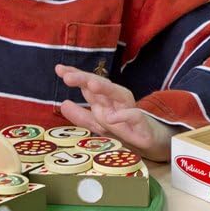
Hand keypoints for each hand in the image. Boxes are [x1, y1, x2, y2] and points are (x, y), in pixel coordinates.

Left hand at [55, 64, 172, 160]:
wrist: (150, 141)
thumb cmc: (124, 129)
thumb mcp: (99, 124)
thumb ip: (81, 116)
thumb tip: (63, 103)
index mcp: (105, 100)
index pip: (89, 84)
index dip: (76, 75)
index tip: (59, 69)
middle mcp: (116, 102)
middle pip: (101, 85)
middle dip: (85, 79)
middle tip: (68, 76)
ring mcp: (130, 111)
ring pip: (119, 95)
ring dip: (106, 89)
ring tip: (90, 85)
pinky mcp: (142, 124)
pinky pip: (134, 116)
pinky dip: (123, 116)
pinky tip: (111, 118)